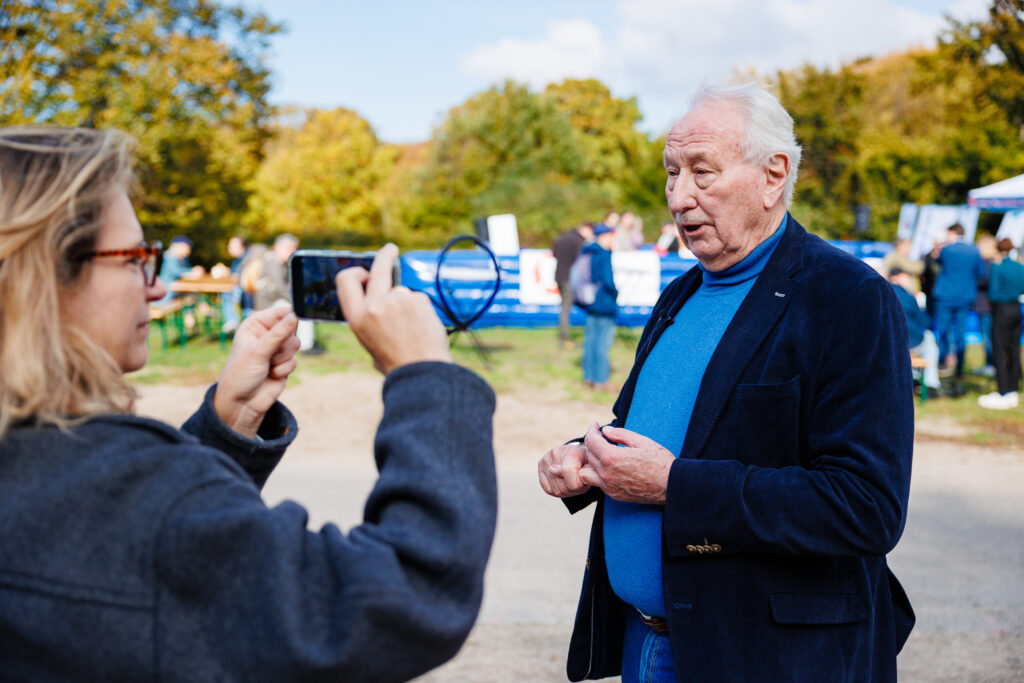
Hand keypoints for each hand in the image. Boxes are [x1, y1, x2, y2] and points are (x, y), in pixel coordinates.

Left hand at [214, 306, 299, 438]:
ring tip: (268, 365)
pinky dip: (285, 369)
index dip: (289, 317)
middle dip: (283, 344)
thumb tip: (295, 316)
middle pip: (292, 328)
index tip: (293, 323)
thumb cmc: (241, 374)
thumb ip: (278, 333)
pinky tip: (272, 374)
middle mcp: (266, 335)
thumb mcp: (258, 351)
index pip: (279, 313)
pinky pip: (295, 360)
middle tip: (270, 354)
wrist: (242, 403)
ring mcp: (276, 349)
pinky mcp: (284, 363)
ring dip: (283, 358)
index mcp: (255, 325)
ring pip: (295, 345)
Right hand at [336, 243, 450, 374]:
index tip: (365, 270)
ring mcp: (397, 300)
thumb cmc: (396, 362)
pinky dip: (422, 311)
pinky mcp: (418, 300)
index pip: (346, 280)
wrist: (421, 372)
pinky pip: (419, 300)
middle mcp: (374, 305)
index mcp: (357, 317)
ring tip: (413, 330)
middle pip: (378, 269)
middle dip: (384, 255)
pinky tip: (422, 328)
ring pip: (403, 292)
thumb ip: (370, 318)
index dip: (356, 272)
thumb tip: (380, 301)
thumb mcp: (369, 341)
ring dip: (408, 305)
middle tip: (391, 249)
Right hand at [538, 442, 590, 497]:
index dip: (577, 484)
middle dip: (574, 490)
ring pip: (556, 491)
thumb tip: (553, 470)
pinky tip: (564, 484)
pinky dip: (558, 492)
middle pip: (563, 486)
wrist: (579, 455)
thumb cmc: (587, 463)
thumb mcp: (591, 469)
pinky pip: (548, 490)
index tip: (584, 482)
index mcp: (571, 451)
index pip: (568, 471)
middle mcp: (555, 453)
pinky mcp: (540, 466)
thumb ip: (580, 472)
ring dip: (567, 492)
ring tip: (573, 483)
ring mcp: (546, 460)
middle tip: (580, 483)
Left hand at [578, 423, 674, 503]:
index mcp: (612, 458)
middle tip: (602, 438)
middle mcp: (606, 474)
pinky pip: (598, 484)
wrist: (671, 486)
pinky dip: (599, 474)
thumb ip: (621, 434)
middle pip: (588, 455)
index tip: (596, 426)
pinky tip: (610, 468)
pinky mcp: (614, 495)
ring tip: (602, 455)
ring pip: (587, 473)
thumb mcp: (642, 441)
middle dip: (592, 444)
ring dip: (591, 462)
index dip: (591, 430)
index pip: (591, 441)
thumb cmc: (660, 462)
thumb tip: (606, 431)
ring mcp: (609, 487)